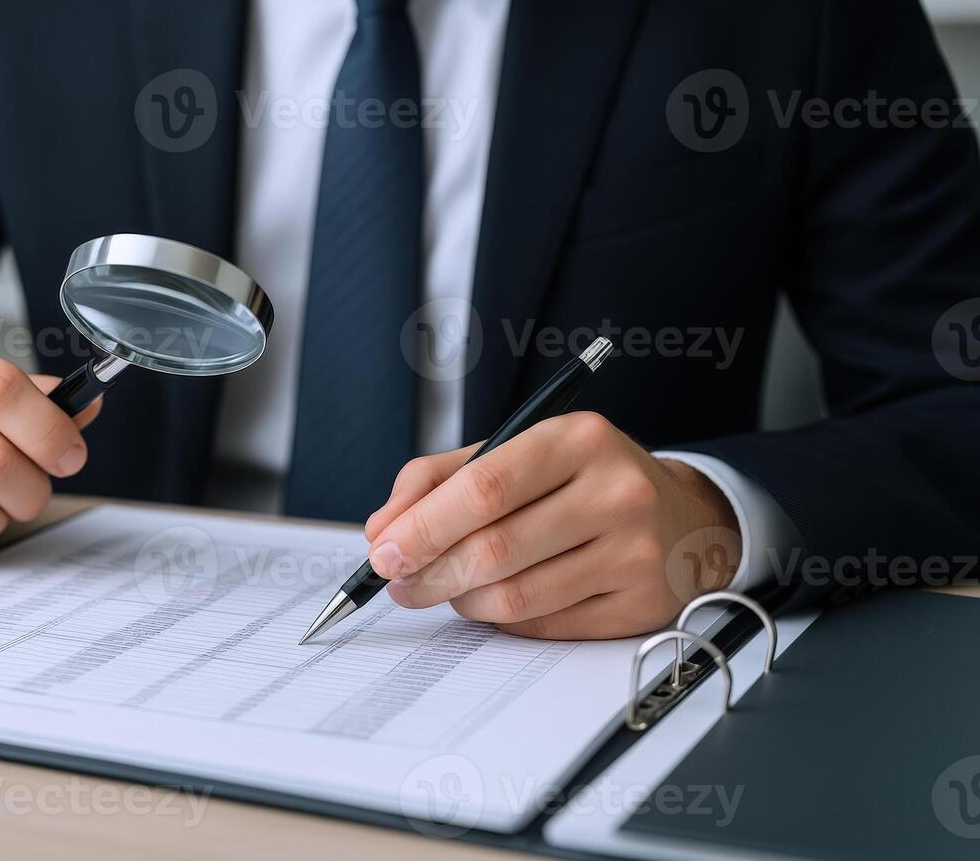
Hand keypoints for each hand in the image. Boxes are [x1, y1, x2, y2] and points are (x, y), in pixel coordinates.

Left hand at [363, 412, 741, 639]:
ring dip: (461, 600)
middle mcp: (614, 492)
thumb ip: (439, 480)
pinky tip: (496, 601)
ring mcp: (633, 553)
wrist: (682, 517)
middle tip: (399, 582)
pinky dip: (503, 620)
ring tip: (447, 588)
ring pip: (514, 597)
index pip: (483, 487)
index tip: (384, 551)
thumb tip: (384, 529)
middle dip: (429, 572)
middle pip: (494, 548)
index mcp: (577, 439)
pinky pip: (542, 626)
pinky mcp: (638, 605)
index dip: (423, 526)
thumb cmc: (580, 482)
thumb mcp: (516, 453)